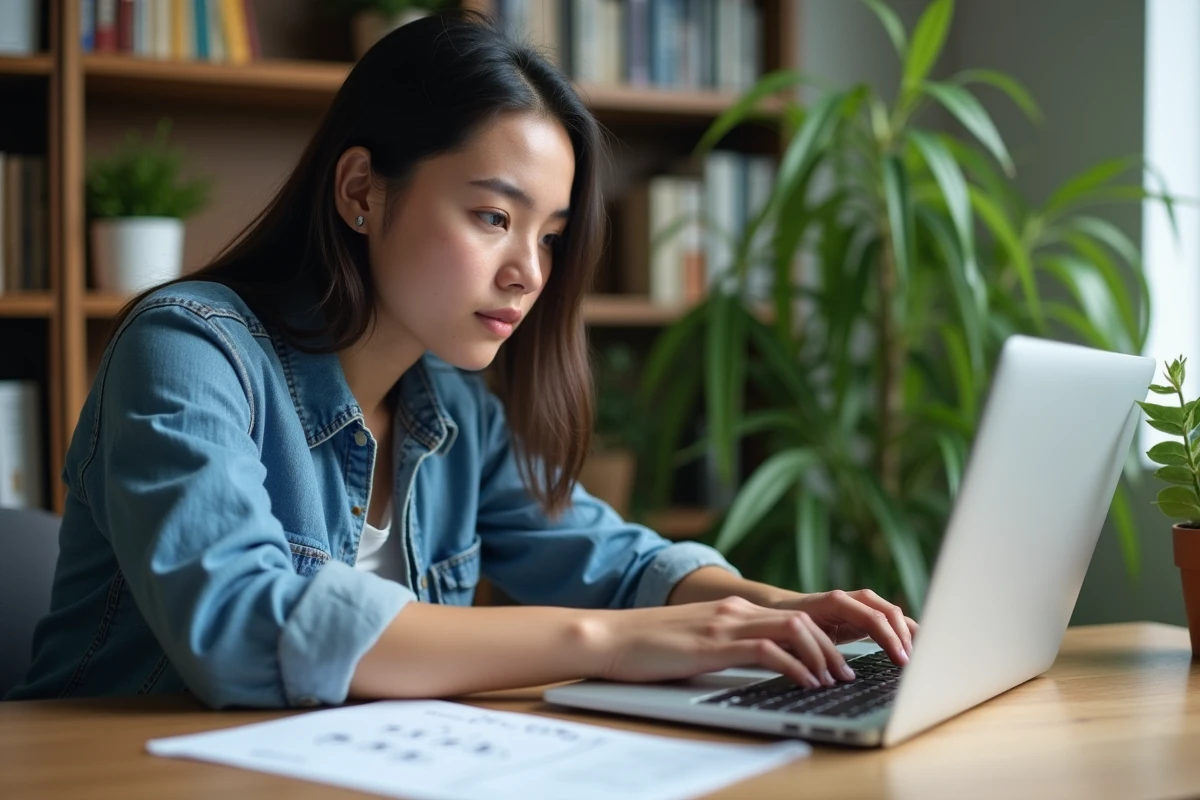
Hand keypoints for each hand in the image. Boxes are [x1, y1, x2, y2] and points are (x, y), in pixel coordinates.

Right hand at [595, 596, 864, 689]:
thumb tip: (760, 666)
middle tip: (852, 674)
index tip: (845, 658)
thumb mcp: (698, 643)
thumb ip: (728, 646)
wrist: (609, 637)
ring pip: (794, 628)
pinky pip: (767, 650)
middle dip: (836, 645)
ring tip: (836, 680)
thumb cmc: (648, 647)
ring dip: (823, 655)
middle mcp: (736, 611)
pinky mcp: (714, 644)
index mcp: (735, 610)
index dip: (827, 634)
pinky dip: (794, 666)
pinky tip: (806, 683)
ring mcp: (725, 624)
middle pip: (805, 618)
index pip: (795, 615)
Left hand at [769, 589, 918, 667]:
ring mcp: (857, 604)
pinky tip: (914, 647)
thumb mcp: (797, 641)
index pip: (872, 617)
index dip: (890, 638)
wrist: (777, 611)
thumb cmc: (786, 628)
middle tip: (912, 663)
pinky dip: (902, 631)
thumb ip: (817, 651)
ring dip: (906, 633)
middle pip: (887, 611)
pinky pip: (887, 619)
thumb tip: (837, 674)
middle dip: (904, 636)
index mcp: (834, 602)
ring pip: (891, 613)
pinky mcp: (861, 613)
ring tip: (918, 657)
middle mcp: (849, 598)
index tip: (901, 660)